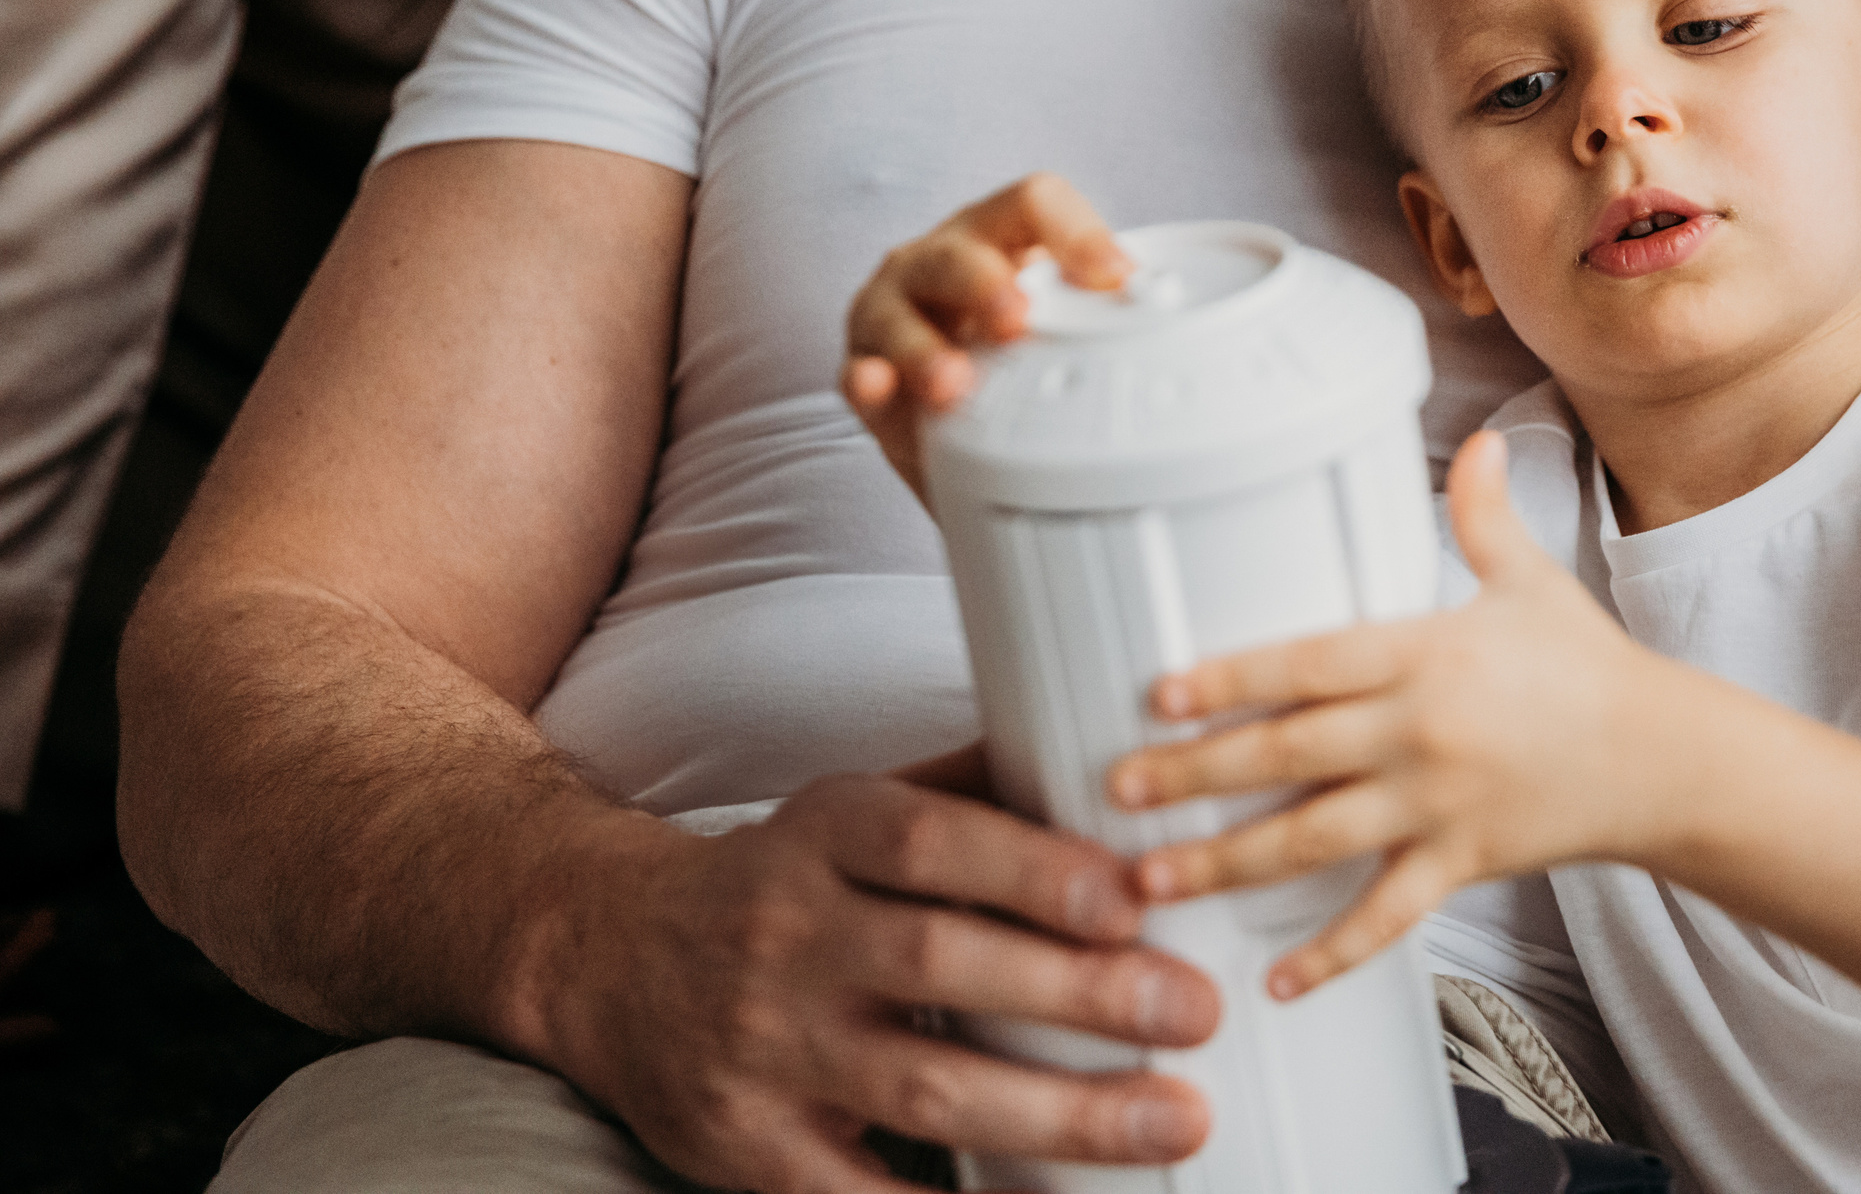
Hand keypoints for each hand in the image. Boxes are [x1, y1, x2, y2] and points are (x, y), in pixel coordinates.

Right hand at [529, 751, 1221, 1191]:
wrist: (606, 957)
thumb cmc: (778, 881)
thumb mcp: (850, 809)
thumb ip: (972, 790)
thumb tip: (1111, 767)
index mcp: (822, 835)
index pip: (929, 843)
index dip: (1033, 869)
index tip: (1134, 897)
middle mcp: (787, 935)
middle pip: (943, 965)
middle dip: (1082, 995)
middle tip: (1195, 1011)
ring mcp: (764, 1048)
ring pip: (925, 1087)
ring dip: (1063, 1115)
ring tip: (1174, 1120)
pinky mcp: (748, 1146)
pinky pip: (861, 1193)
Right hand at [843, 174, 1130, 497]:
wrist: (977, 441)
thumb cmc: (1036, 367)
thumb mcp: (1079, 337)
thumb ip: (1120, 326)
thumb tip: (1197, 329)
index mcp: (1005, 238)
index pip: (1034, 203)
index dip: (1074, 231)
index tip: (1116, 277)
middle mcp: (943, 263)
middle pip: (957, 251)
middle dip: (984, 282)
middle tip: (1018, 319)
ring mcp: (895, 313)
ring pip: (897, 311)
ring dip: (924, 345)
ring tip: (954, 384)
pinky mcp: (866, 371)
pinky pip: (858, 372)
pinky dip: (868, 378)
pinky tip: (878, 386)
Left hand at [1105, 432, 1659, 999]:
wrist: (1665, 758)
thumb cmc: (1588, 667)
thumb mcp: (1531, 581)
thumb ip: (1483, 516)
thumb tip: (1479, 444)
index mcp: (1425, 655)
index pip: (1308, 663)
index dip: (1229, 679)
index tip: (1160, 695)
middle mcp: (1421, 733)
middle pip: (1288, 753)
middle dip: (1194, 774)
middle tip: (1118, 787)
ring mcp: (1437, 806)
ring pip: (1313, 840)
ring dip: (1227, 862)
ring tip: (1154, 878)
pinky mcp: (1459, 865)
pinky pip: (1384, 918)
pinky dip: (1330, 956)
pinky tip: (1278, 982)